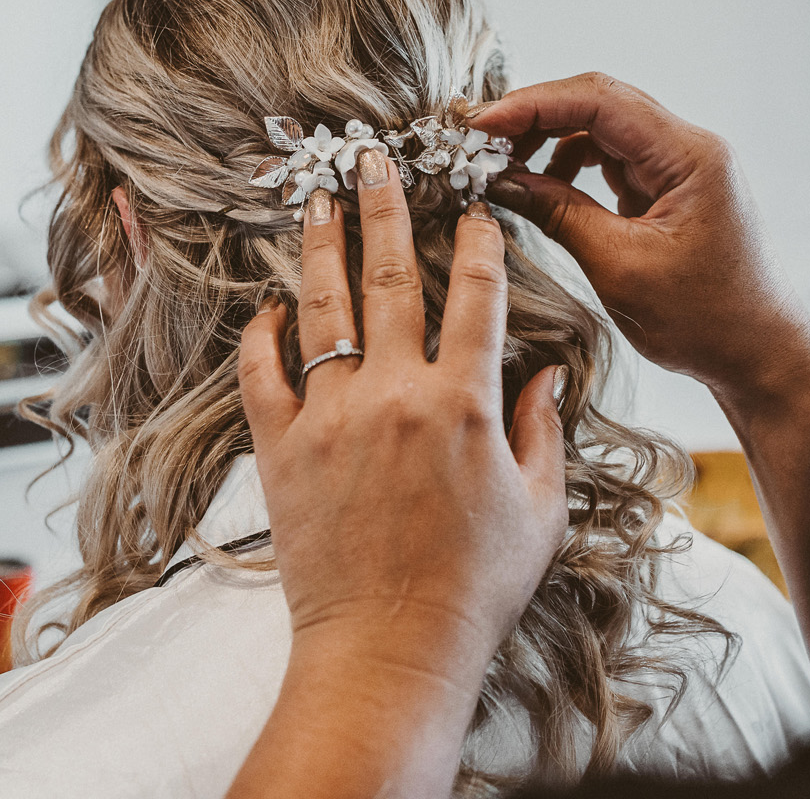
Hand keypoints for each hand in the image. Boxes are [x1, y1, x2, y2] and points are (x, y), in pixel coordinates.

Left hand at [229, 155, 567, 797]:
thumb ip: (542, 429)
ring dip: (322, 246)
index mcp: (463, 405)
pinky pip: (263, 374)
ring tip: (319, 201)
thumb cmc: (474, 587)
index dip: (479, 243)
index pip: (477, 296)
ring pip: (322, 309)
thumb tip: (546, 371)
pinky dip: (262, 336)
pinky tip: (268, 308)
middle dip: (387, 208)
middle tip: (375, 160)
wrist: (388, 650)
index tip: (475, 209)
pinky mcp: (281, 449)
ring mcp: (329, 418)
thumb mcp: (539, 509)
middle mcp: (393, 395)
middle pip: (391, 279)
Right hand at [478, 72, 809, 406]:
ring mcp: (681, 166)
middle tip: (478, 137)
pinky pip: (611, 156)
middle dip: (535, 114)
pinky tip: (541, 184)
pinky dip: (569, 162)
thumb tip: (500, 180)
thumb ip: (558, 214)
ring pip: (602, 126)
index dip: (533, 104)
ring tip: (504, 164)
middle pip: (599, 101)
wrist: (759, 355)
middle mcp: (689, 148)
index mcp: (690, 157)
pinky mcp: (670, 188)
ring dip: (549, 137)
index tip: (481, 124)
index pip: (599, 100)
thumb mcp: (619, 268)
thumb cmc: (705, 320)